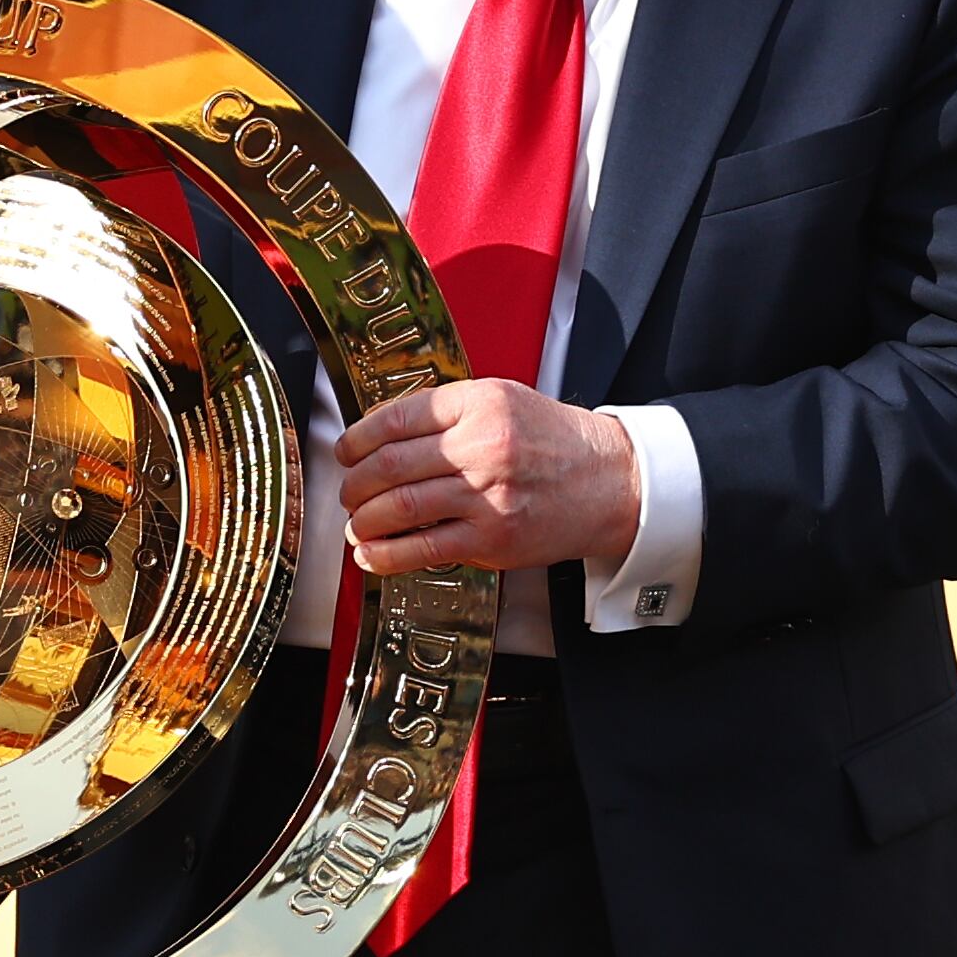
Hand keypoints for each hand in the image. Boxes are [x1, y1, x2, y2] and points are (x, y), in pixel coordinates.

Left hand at [335, 379, 639, 578]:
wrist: (612, 482)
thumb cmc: (554, 442)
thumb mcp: (504, 401)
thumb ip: (448, 412)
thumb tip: (382, 436)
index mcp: (480, 404)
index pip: (396, 419)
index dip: (357, 439)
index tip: (344, 451)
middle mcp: (482, 446)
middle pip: (389, 465)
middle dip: (354, 483)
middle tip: (347, 491)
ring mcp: (487, 495)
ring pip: (400, 506)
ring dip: (363, 519)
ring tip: (356, 523)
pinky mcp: (492, 539)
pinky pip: (423, 548)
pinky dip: (386, 555)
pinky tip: (370, 555)